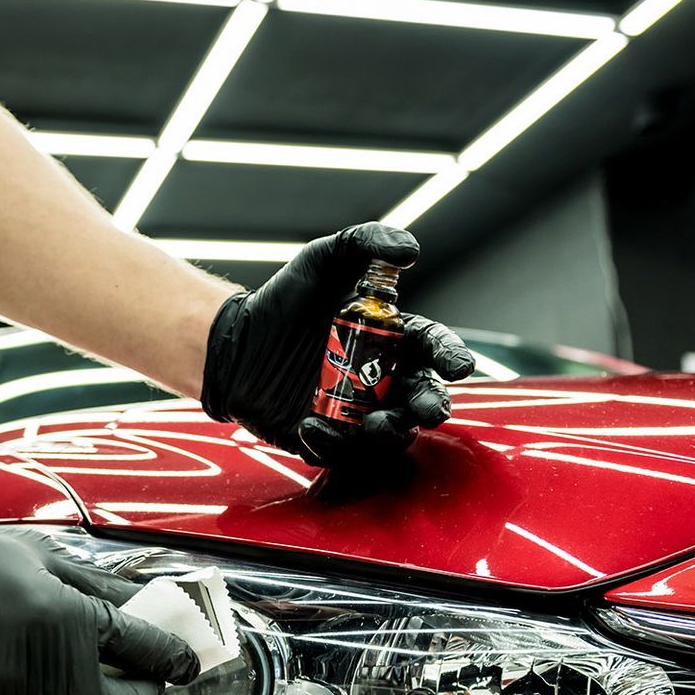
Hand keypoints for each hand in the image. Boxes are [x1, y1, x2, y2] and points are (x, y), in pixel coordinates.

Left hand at [201, 223, 476, 466]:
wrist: (236, 340)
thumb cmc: (286, 300)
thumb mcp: (322, 260)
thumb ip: (365, 243)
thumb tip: (410, 249)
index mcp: (392, 338)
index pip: (432, 347)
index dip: (449, 356)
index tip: (458, 366)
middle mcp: (382, 379)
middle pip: (421, 398)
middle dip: (430, 405)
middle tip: (428, 410)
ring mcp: (356, 412)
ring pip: (389, 435)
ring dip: (390, 432)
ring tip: (376, 423)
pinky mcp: (324, 437)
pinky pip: (337, 451)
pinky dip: (330, 444)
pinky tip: (310, 425)